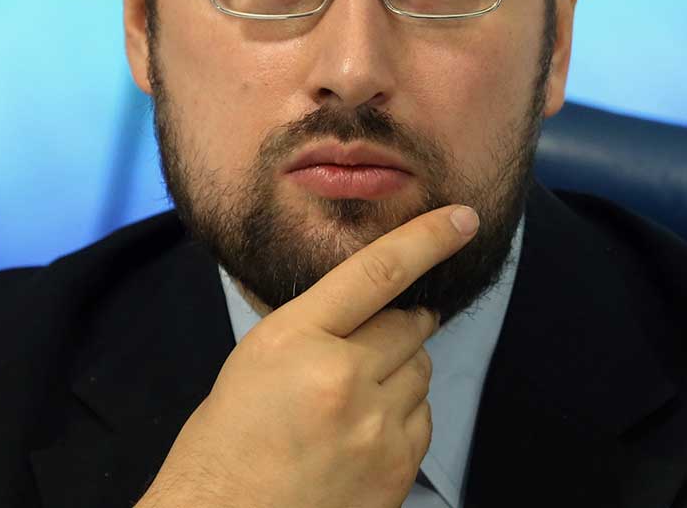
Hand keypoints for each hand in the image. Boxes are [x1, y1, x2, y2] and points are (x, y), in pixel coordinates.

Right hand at [136, 204, 480, 507]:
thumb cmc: (224, 448)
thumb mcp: (254, 363)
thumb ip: (312, 329)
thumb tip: (366, 313)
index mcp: (294, 339)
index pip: (376, 272)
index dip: (426, 239)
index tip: (461, 219)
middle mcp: (341, 375)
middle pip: (406, 324)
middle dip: (398, 326)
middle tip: (366, 350)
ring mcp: (374, 425)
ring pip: (421, 371)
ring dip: (399, 373)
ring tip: (353, 401)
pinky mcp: (396, 467)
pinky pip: (423, 418)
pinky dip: (403, 417)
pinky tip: (362, 435)